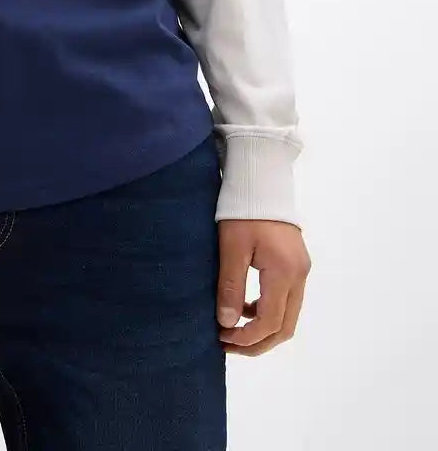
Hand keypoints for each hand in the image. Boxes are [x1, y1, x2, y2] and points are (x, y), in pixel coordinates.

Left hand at [216, 219, 310, 355]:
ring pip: (288, 315)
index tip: (221, 337)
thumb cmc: (243, 209)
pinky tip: (245, 306)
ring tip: (232, 328)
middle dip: (257, 343)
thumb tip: (227, 322)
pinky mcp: (296, 263)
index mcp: (284, 273)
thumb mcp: (231, 247)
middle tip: (228, 344)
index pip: (270, 322)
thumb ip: (230, 286)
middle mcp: (299, 275)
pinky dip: (268, 311)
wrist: (260, 179)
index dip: (246, 338)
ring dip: (263, 329)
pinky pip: (287, 299)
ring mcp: (301, 269)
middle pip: (285, 326)